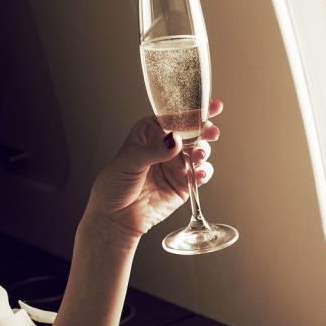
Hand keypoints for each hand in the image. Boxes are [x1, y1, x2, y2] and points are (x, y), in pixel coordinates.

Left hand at [84, 99, 222, 240]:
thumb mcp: (129, 162)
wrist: (115, 218)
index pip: (174, 116)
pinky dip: (204, 172)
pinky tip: (199, 174)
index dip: (192, 110)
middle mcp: (165, 146)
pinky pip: (200, 173)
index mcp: (150, 132)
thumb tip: (175, 140)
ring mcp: (176, 164)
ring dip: (203, 152)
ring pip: (199, 151)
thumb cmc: (113, 186)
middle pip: (192, 132)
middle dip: (204, 130)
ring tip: (198, 157)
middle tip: (211, 132)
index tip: (209, 107)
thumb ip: (154, 150)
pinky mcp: (184, 183)